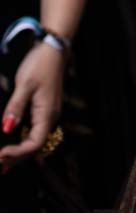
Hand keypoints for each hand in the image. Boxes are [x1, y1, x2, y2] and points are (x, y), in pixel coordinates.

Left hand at [0, 41, 64, 169]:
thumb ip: (15, 107)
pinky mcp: (44, 110)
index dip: (17, 153)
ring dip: (19, 154)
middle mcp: (50, 118)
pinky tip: (12, 147)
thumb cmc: (40, 64)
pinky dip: (22, 144)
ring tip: (2, 164)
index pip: (34, 144)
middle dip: (16, 159)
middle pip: (35, 147)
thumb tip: (6, 129)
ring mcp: (48, 114)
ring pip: (35, 141)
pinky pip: (34, 133)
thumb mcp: (25, 84)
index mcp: (47, 114)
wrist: (53, 49)